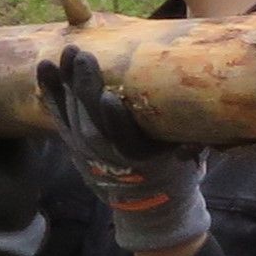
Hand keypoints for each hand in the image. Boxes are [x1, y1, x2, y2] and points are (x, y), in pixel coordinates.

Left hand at [38, 46, 210, 255]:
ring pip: (73, 118)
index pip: (124, 142)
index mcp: (142, 161)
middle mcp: (110, 159)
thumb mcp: (190, 153)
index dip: (115, 122)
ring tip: (67, 53)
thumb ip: (195, 135)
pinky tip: (45, 67)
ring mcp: (87, 153)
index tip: (111, 97)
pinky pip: (59, 116)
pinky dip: (51, 92)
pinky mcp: (73, 144)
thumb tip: (210, 105)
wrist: (148, 202)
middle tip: (85, 57)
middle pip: (93, 124)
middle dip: (86, 89)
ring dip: (68, 85)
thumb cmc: (174, 166)